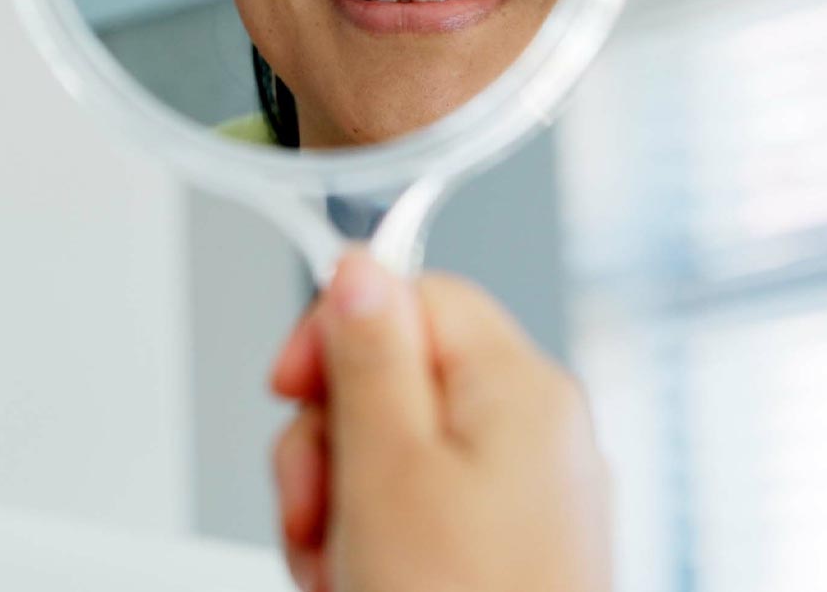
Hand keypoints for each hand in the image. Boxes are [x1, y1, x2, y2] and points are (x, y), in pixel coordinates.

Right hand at [267, 249, 609, 591]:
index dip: (336, 331)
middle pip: (390, 376)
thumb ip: (370, 354)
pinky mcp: (504, 551)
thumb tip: (360, 267)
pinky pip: (414, 511)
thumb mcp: (387, 467)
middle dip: (327, 441)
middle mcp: (536, 432)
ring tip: (338, 568)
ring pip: (389, 450)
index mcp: (521, 389)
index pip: (413, 294)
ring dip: (336, 504)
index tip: (290, 389)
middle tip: (317, 508)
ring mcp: (524, 498)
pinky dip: (370, 543)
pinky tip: (357, 586)